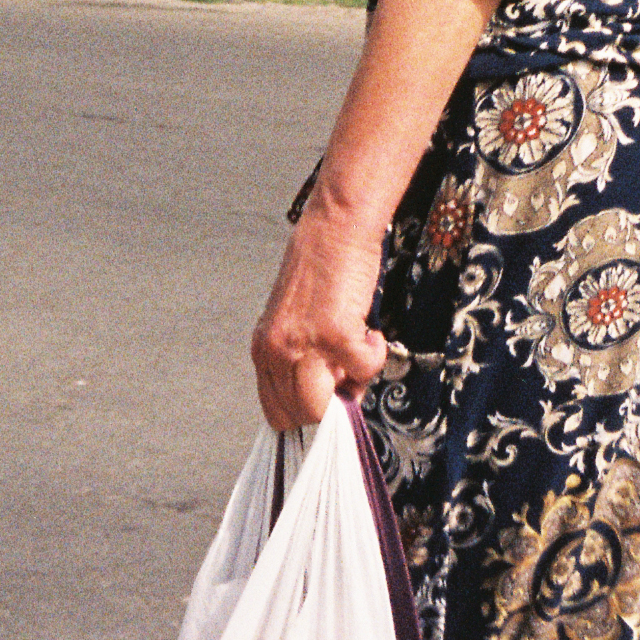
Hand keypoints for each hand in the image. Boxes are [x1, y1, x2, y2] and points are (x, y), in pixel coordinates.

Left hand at [250, 202, 388, 429]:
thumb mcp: (297, 317)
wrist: (336, 224)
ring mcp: (304, 344)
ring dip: (350, 387)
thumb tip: (335, 391)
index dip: (308, 411)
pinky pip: (363, 370)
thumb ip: (303, 355)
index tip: (331, 395)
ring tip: (360, 353)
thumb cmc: (323, 264)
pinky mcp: (336, 334)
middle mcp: (277, 350)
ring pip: (323, 407)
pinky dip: (375, 356)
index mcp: (264, 348)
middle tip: (351, 374)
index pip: (275, 411)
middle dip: (331, 405)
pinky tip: (373, 332)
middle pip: (298, 415)